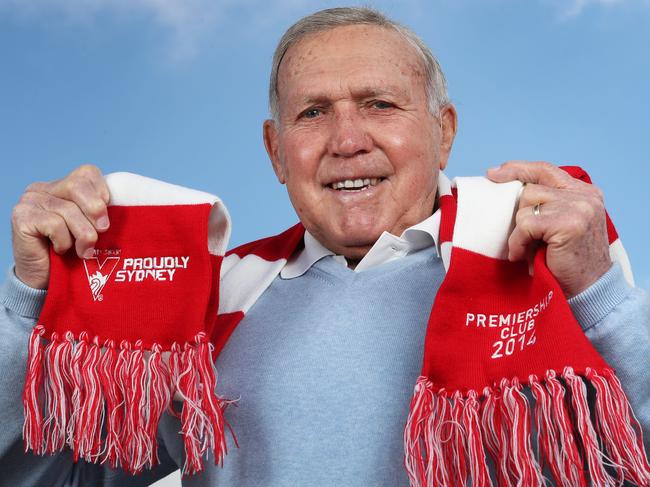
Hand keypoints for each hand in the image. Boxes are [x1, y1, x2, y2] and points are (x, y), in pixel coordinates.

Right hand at [11, 164, 109, 288]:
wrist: (46, 281)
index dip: (102, 193)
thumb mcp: (92, 228)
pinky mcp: (21, 217)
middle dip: (95, 210)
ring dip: (83, 235)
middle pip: (77, 185)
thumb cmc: (73, 254)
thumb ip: (101, 212)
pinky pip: (54, 223)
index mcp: (62, 186)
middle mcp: (43, 188)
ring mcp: (30, 201)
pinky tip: (60, 250)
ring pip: (68, 209)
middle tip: (103, 230)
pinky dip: (64, 240)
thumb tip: (123, 205)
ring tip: (84, 251)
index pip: (87, 173)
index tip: (106, 217)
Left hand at [487, 161, 611, 297]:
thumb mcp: (559, 226)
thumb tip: (504, 187)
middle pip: (530, 189)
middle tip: (524, 240)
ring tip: (526, 250)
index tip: (493, 174)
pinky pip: (526, 225)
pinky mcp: (569, 223)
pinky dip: (518, 242)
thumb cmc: (567, 262)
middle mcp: (584, 196)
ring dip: (519, 232)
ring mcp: (578, 207)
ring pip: (526, 206)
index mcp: (584, 192)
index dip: (517, 169)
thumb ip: (546, 205)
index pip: (545, 170)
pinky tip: (523, 256)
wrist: (588, 290)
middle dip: (519, 215)